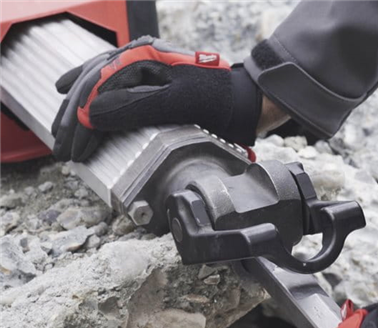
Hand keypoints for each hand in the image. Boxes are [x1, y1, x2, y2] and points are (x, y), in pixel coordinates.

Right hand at [51, 36, 261, 161]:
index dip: (83, 118)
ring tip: (63, 135)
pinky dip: (96, 107)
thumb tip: (92, 116)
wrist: (244, 102)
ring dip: (80, 115)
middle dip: (74, 118)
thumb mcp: (179, 102)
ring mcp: (141, 74)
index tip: (74, 144)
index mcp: (140, 57)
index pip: (98, 87)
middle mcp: (136, 61)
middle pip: (92, 86)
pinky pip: (113, 94)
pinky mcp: (149, 89)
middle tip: (61, 146)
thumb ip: (135, 107)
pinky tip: (84, 112)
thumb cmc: (218, 99)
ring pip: (99, 90)